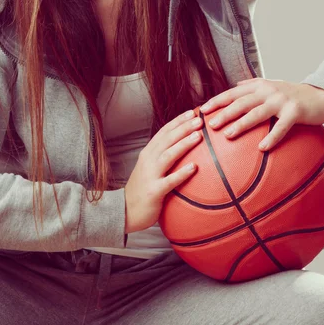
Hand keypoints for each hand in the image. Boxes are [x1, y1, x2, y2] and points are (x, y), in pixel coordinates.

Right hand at [124, 109, 203, 233]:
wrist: (124, 211)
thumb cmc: (142, 189)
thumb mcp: (150, 168)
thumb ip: (163, 156)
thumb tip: (183, 146)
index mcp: (148, 153)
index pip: (164, 132)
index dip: (177, 121)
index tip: (192, 112)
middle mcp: (148, 160)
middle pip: (167, 139)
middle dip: (183, 127)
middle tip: (199, 120)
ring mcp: (150, 175)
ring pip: (168, 155)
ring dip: (183, 144)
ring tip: (198, 136)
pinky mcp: (154, 191)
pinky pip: (170, 181)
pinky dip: (182, 173)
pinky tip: (194, 167)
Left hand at [199, 78, 323, 150]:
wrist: (321, 95)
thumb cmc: (292, 93)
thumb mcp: (272, 84)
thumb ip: (253, 84)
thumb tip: (236, 84)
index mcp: (259, 85)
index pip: (233, 92)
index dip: (217, 101)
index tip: (201, 110)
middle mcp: (267, 91)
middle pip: (241, 102)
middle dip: (224, 113)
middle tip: (210, 125)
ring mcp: (281, 100)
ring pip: (257, 112)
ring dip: (241, 124)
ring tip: (228, 135)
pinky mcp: (295, 112)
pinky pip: (281, 127)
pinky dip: (271, 137)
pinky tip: (262, 148)